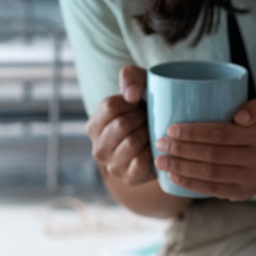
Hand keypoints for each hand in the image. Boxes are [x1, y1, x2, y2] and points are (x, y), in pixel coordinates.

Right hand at [86, 66, 154, 184]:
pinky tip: (156, 146)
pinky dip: (153, 151)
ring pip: (131, 143)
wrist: (162, 140)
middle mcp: (98, 147)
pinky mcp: (129, 177)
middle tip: (150, 118)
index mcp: (94, 125)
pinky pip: (141, 161)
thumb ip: (130, 77)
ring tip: (153, 130)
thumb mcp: (138, 85)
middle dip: (142, 118)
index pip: (110, 106)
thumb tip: (131, 96)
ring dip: (148, 133)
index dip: (131, 103)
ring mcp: (112, 165)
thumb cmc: (146, 109)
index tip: (140, 104)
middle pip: (121, 125)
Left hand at [154, 100, 255, 200]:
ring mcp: (251, 178)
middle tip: (161, 143)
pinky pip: (213, 188)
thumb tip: (239, 116)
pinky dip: (190, 183)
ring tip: (161, 160)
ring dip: (181, 167)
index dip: (194, 133)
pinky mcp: (242, 193)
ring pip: (210, 173)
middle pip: (213, 154)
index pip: (222, 134)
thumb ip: (254, 107)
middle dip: (182, 149)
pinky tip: (174, 176)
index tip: (171, 129)